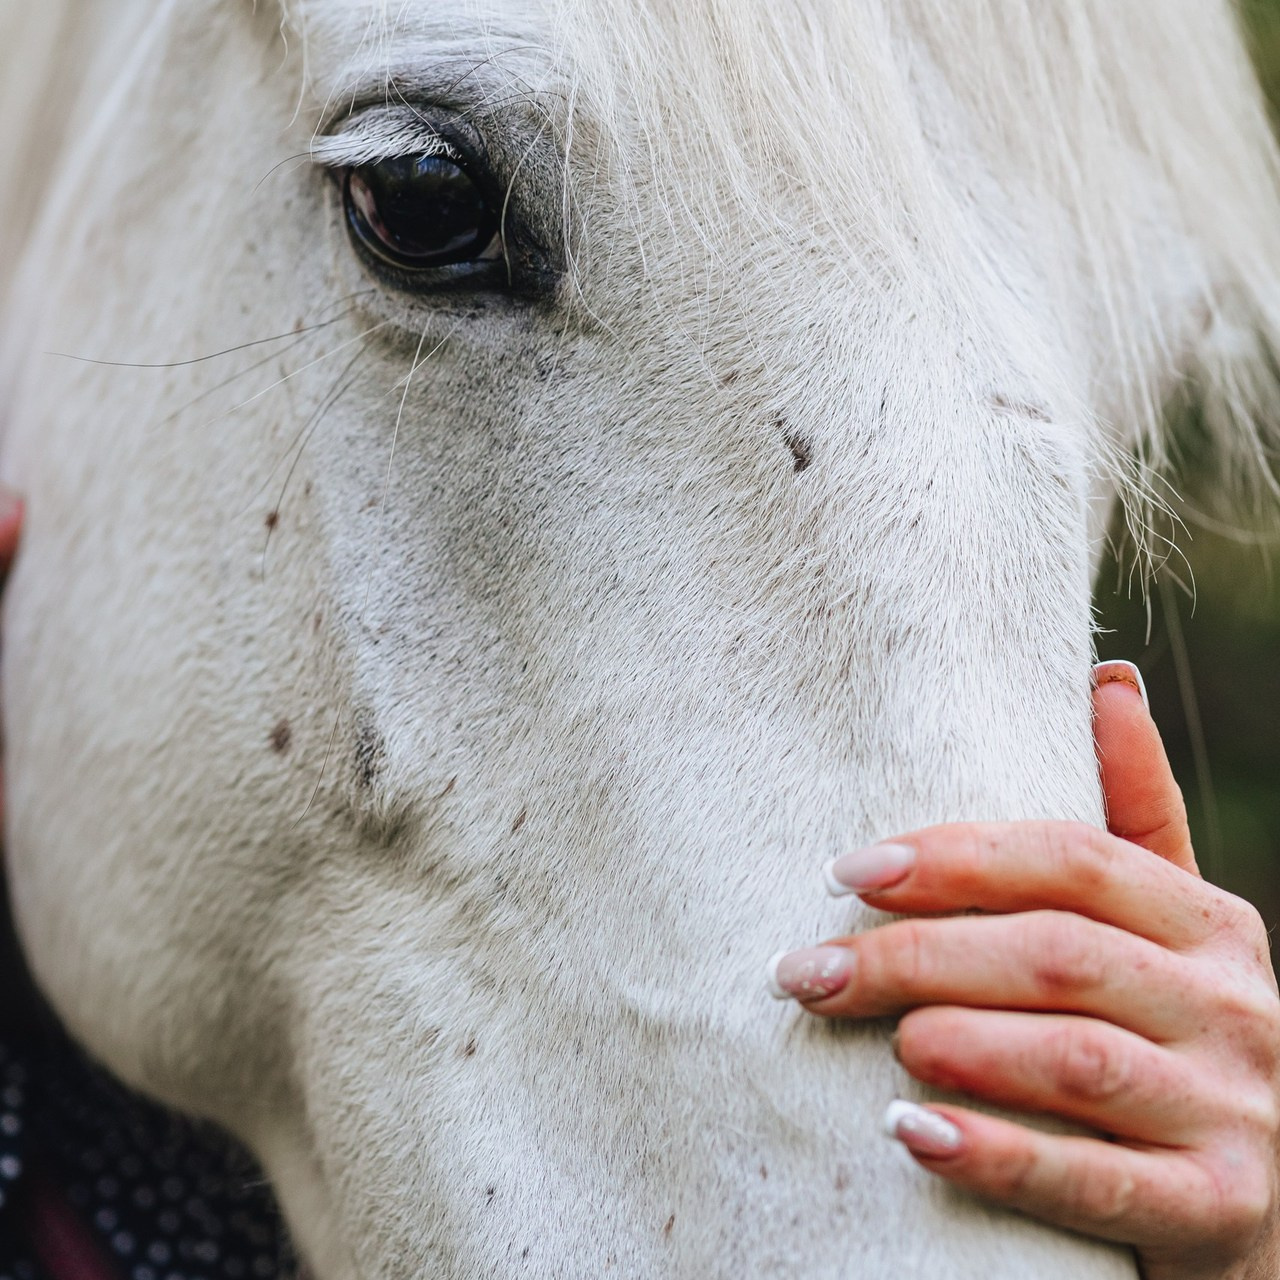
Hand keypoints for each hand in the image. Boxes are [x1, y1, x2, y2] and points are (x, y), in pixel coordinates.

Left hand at [768, 661, 1279, 1279]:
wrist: (1258, 1202)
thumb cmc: (1171, 1038)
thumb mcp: (1167, 926)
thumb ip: (1136, 814)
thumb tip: (1108, 678)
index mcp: (1207, 921)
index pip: (1072, 859)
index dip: (956, 858)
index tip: (848, 870)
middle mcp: (1232, 1005)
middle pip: (1056, 954)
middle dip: (920, 955)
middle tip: (812, 968)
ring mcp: (1235, 1110)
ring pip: (1077, 1059)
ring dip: (960, 1041)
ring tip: (879, 1035)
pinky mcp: (1219, 1206)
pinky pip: (1097, 1180)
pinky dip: (999, 1156)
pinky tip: (912, 1135)